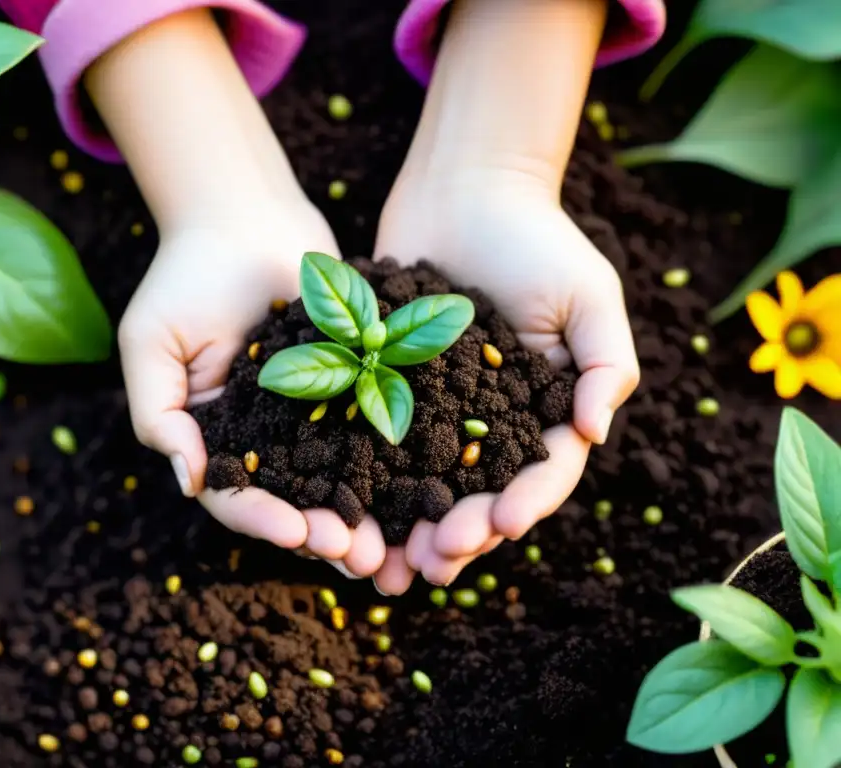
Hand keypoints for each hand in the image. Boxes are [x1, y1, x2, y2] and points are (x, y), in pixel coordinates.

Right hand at [119, 201, 387, 576]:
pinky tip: (427, 488)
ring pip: (345, 478)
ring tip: (398, 545)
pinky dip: (400, 463)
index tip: (298, 535)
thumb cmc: (185, 276)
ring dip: (369, 516)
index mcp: (220, 441)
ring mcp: (316, 413)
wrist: (244, 214)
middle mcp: (270, 439)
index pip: (238, 497)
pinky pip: (380, 428)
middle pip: (298, 501)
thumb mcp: (150, 344)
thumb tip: (189, 483)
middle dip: (328, 533)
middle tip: (364, 560)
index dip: (265, 521)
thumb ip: (160, 414)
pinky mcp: (358, 383)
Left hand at [371, 169, 639, 592]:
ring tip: (388, 565)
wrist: (464, 190)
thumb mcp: (590, 295)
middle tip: (432, 563)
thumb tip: (594, 434)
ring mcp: (441, 408)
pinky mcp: (390, 389)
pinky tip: (347, 512)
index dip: (524, 503)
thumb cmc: (536, 237)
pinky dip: (366, 482)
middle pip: (480, 493)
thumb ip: (605, 365)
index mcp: (546, 409)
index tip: (501, 526)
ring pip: (426, 484)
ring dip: (409, 526)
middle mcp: (494, 420)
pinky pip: (378, 443)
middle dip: (460, 531)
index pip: (542, 471)